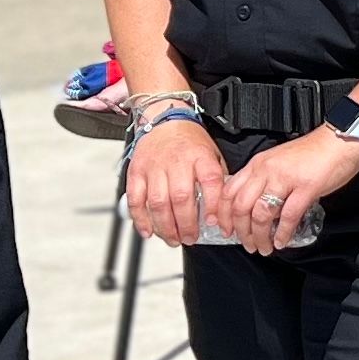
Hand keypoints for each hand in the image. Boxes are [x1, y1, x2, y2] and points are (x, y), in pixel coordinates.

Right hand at [123, 115, 229, 250]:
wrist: (165, 120)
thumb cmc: (190, 142)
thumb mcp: (212, 154)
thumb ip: (217, 180)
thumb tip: (223, 210)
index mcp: (200, 156)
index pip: (210, 180)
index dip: (212, 205)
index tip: (213, 223)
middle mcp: (176, 161)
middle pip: (180, 198)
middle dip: (186, 224)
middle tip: (190, 238)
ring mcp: (154, 167)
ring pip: (158, 202)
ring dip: (165, 227)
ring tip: (173, 239)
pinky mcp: (136, 172)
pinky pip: (135, 199)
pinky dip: (140, 219)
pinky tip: (149, 231)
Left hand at [226, 124, 358, 253]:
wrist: (340, 140)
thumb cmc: (313, 153)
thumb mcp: (278, 162)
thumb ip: (264, 180)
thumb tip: (255, 206)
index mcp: (258, 164)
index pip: (229, 192)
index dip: (224, 215)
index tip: (226, 230)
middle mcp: (266, 170)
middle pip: (241, 207)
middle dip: (241, 231)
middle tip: (247, 244)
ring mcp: (285, 178)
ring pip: (261, 215)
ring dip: (260, 236)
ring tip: (265, 248)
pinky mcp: (306, 187)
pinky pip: (288, 216)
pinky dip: (283, 233)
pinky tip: (282, 241)